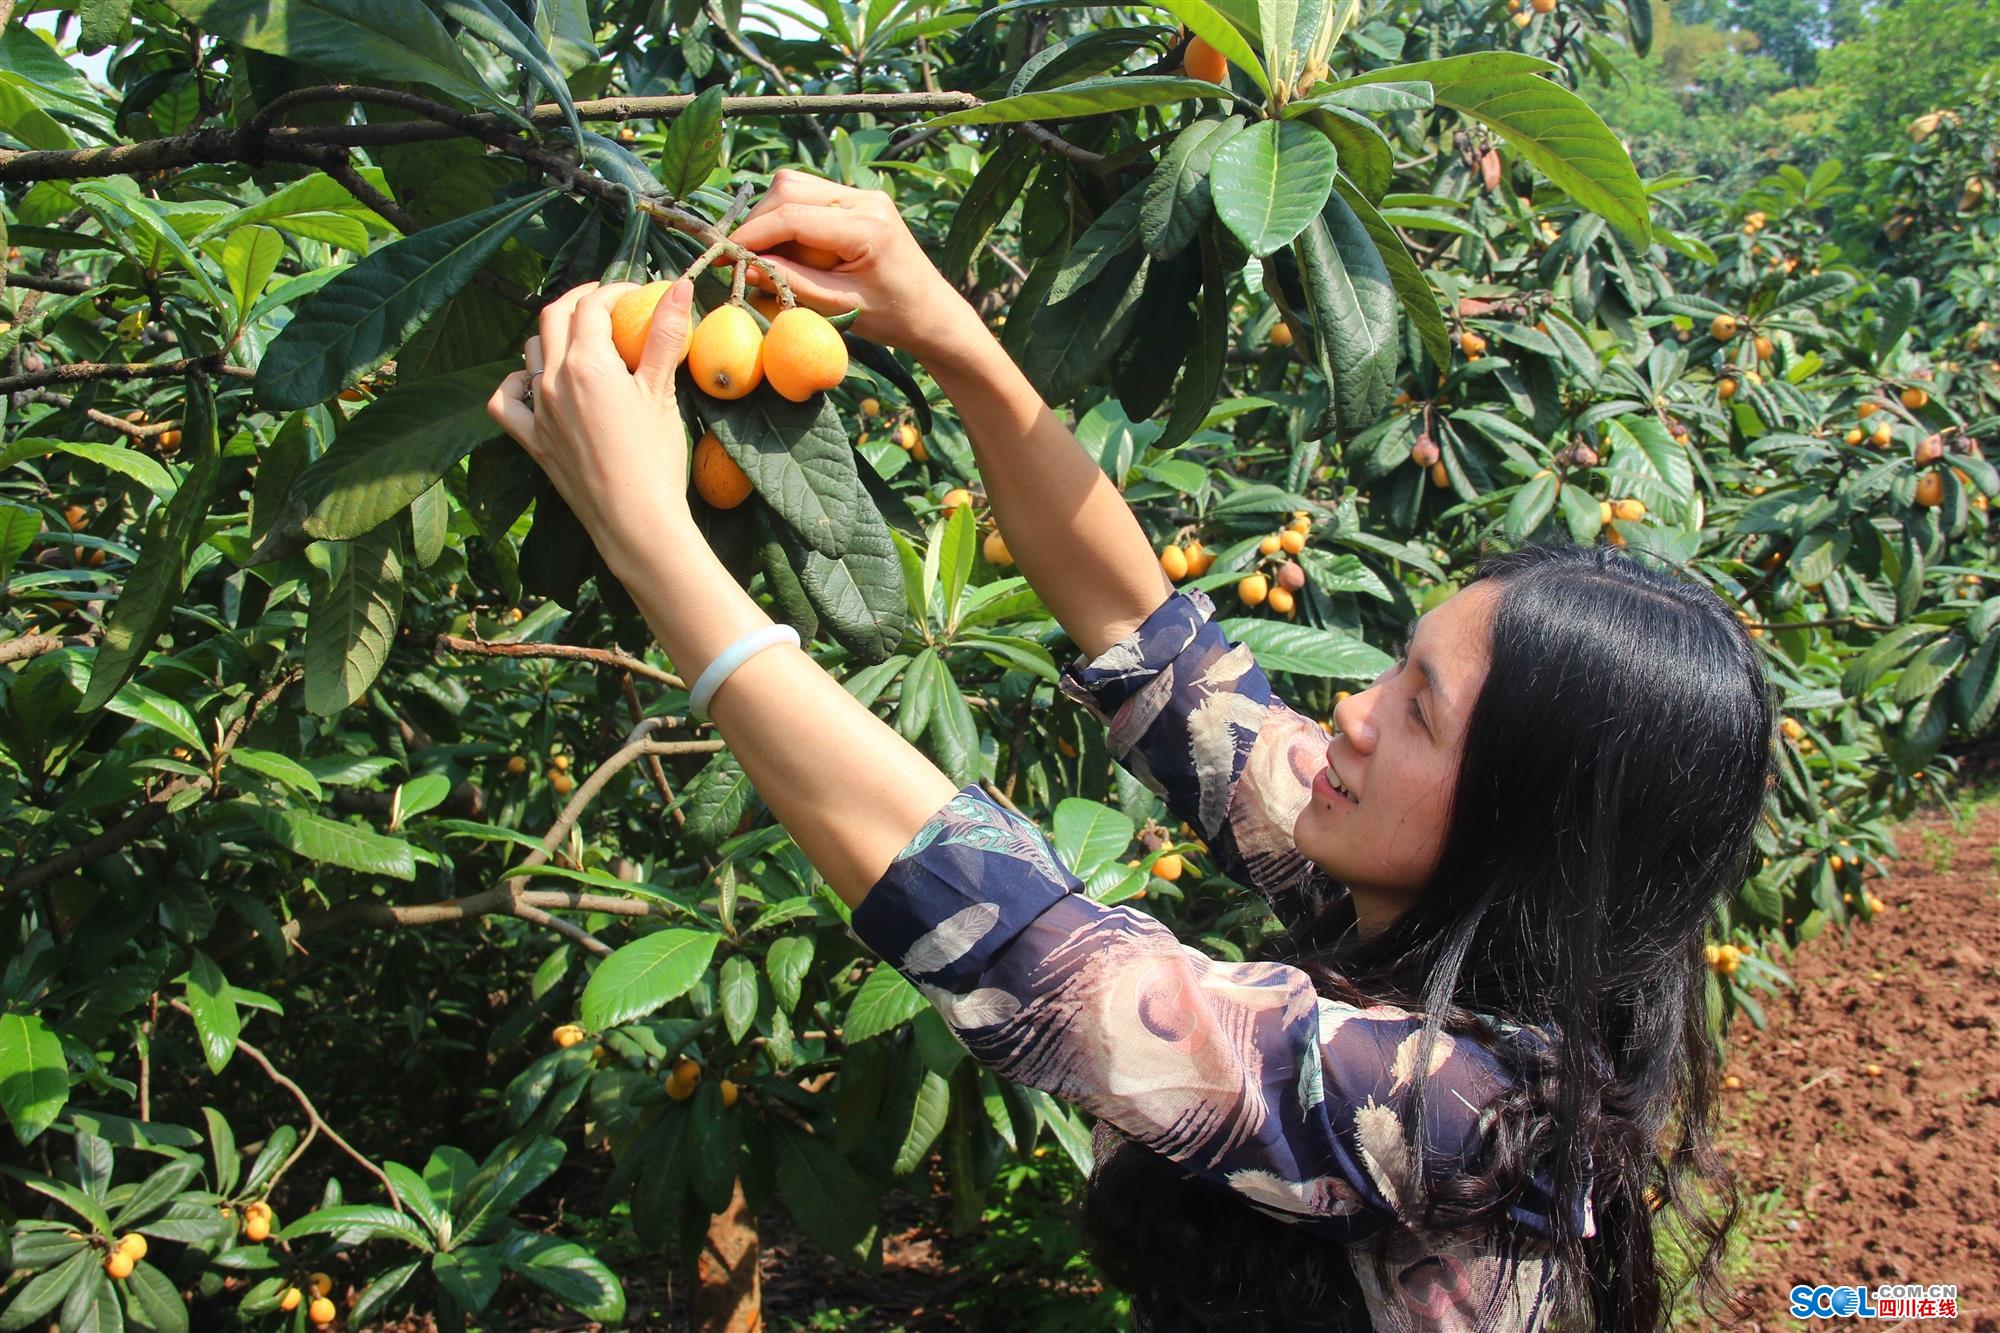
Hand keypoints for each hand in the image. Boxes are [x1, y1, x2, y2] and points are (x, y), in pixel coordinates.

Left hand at [486, 278, 697, 576]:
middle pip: (554, 317)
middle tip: (607, 303)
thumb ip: (665, 336)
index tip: (637, 293)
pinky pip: (506, 402)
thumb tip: (678, 285)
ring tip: (581, 341)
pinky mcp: (532, 440)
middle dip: (580, 301)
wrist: (635, 520)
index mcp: (586, 362)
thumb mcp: (663, 392)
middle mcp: (552, 380)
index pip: (592, 305)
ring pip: (531, 352)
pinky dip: (515, 384)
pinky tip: (532, 383)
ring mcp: (537, 411)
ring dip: (553, 336)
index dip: (615, 290)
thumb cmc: (656, 458)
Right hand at [726, 169, 982, 363]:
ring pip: (795, 184)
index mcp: (867, 227)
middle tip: (740, 257)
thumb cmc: (892, 318)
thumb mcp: (841, 308)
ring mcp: (863, 194)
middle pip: (790, 188)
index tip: (725, 256)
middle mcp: (866, 199)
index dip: (753, 235)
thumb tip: (745, 267)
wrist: (931, 311)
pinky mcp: (858, 198)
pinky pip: (809, 193)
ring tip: (764, 254)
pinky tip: (787, 247)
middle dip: (758, 222)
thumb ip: (793, 284)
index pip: (794, 217)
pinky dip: (788, 216)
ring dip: (771, 216)